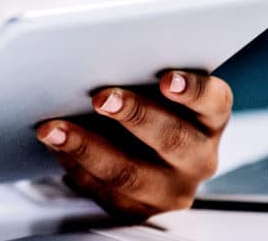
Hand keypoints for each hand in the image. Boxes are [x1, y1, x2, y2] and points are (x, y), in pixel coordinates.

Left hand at [36, 72, 231, 221]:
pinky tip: (56, 148)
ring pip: (131, 174)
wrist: (135, 148)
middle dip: (133, 116)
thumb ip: (137, 73)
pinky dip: (76, 167)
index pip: (212, 101)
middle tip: (100, 99)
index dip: (191, 90)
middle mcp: (199, 156)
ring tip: (55, 129)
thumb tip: (97, 57)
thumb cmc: (144, 104)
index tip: (166, 79)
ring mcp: (172, 188)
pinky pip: (106, 193)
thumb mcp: (150, 86)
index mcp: (210, 117)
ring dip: (87, 148)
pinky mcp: (141, 209)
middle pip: (171, 139)